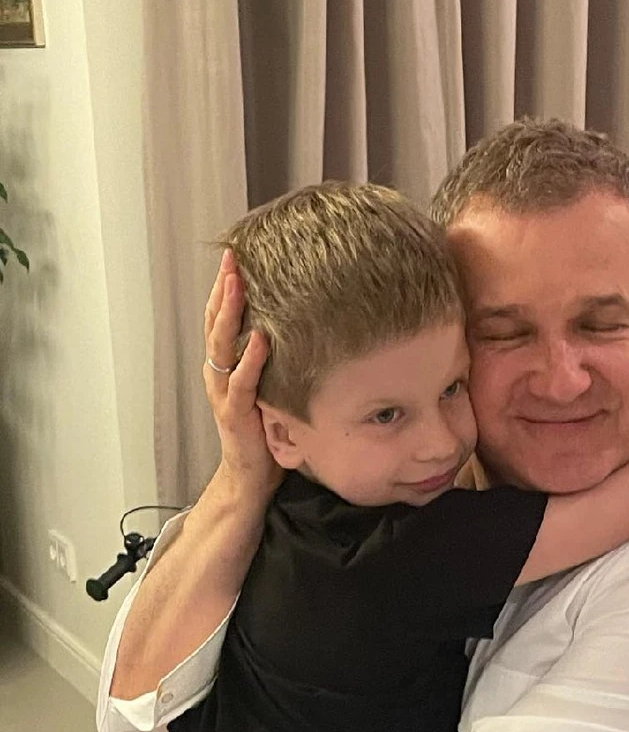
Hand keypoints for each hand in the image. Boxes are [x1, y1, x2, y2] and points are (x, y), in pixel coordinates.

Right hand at [204, 250, 281, 499]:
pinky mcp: (236, 415)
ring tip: (239, 284)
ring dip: (230, 314)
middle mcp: (219, 374)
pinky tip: (259, 339)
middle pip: (216, 322)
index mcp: (226, 365)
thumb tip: (308, 327)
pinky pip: (241, 383)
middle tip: (233, 258)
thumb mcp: (271, 386)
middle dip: (224, 289)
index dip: (226, 286)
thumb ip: (278, 359)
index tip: (237, 254)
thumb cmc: (265, 430)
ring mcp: (224, 393)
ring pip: (221, 345)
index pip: (222, 317)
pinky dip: (249, 360)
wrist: (251, 477)